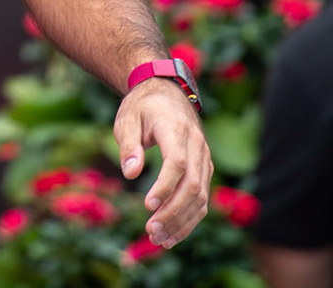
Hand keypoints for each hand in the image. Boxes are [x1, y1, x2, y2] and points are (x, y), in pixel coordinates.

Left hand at [114, 78, 211, 249]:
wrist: (166, 91)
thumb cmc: (142, 106)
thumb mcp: (127, 119)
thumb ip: (128, 145)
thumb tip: (131, 173)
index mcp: (176, 129)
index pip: (178, 162)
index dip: (165, 186)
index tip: (147, 206)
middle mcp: (197, 145)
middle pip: (192, 184)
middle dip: (172, 212)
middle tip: (150, 231)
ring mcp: (204, 158)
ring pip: (201, 196)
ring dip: (181, 221)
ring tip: (159, 240)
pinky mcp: (205, 169)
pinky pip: (202, 198)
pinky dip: (189, 219)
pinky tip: (172, 236)